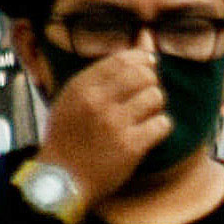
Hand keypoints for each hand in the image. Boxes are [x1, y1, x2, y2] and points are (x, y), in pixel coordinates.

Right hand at [39, 48, 170, 207]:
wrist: (60, 179)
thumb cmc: (70, 136)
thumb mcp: (73, 99)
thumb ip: (103, 74)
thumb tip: (145, 44)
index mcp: (81, 88)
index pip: (122, 60)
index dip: (142, 60)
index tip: (148, 66)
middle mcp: (97, 102)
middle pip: (144, 75)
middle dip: (151, 83)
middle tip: (145, 96)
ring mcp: (114, 124)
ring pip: (156, 97)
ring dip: (155, 107)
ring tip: (144, 117)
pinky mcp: (131, 145)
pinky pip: (163, 123)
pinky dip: (160, 128)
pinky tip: (148, 134)